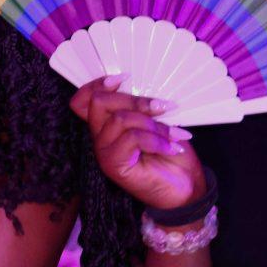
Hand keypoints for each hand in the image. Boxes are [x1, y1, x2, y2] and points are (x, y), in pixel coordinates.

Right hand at [70, 75, 204, 209]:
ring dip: (152, 124)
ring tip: (173, 135)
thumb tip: (140, 88)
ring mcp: (104, 153)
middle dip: (134, 99)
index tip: (125, 78)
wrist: (185, 188)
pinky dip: (156, 139)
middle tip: (163, 107)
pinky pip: (131, 138)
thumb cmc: (171, 152)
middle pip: (99, 102)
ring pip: (120, 119)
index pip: (81, 101)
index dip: (96, 84)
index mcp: (106, 125)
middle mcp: (100, 138)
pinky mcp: (114, 166)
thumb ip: (140, 107)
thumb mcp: (156, 121)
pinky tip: (171, 147)